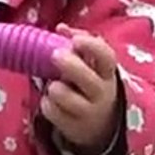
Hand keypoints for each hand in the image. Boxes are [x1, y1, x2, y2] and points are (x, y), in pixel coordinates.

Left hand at [41, 25, 120, 154]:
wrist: (100, 125)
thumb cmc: (90, 84)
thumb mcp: (92, 65)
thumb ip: (79, 43)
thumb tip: (61, 27)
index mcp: (107, 72)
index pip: (106, 57)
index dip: (91, 46)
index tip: (75, 40)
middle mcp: (102, 92)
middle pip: (87, 78)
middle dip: (69, 65)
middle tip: (54, 56)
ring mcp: (89, 111)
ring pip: (65, 96)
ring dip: (54, 87)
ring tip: (54, 87)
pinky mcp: (74, 127)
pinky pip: (52, 112)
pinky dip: (47, 105)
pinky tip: (52, 103)